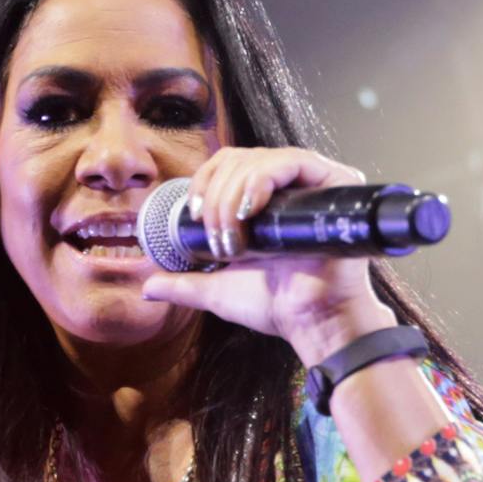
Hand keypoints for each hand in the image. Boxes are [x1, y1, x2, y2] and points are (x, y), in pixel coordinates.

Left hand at [139, 146, 397, 364]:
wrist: (310, 322)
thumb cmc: (274, 305)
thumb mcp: (217, 288)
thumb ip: (184, 284)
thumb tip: (147, 287)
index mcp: (266, 200)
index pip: (228, 164)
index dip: (204, 181)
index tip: (193, 214)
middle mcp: (291, 184)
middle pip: (238, 159)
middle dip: (215, 197)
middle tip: (218, 240)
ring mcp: (314, 182)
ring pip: (257, 160)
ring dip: (232, 197)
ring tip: (235, 240)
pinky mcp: (335, 184)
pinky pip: (291, 161)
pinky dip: (261, 180)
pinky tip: (250, 209)